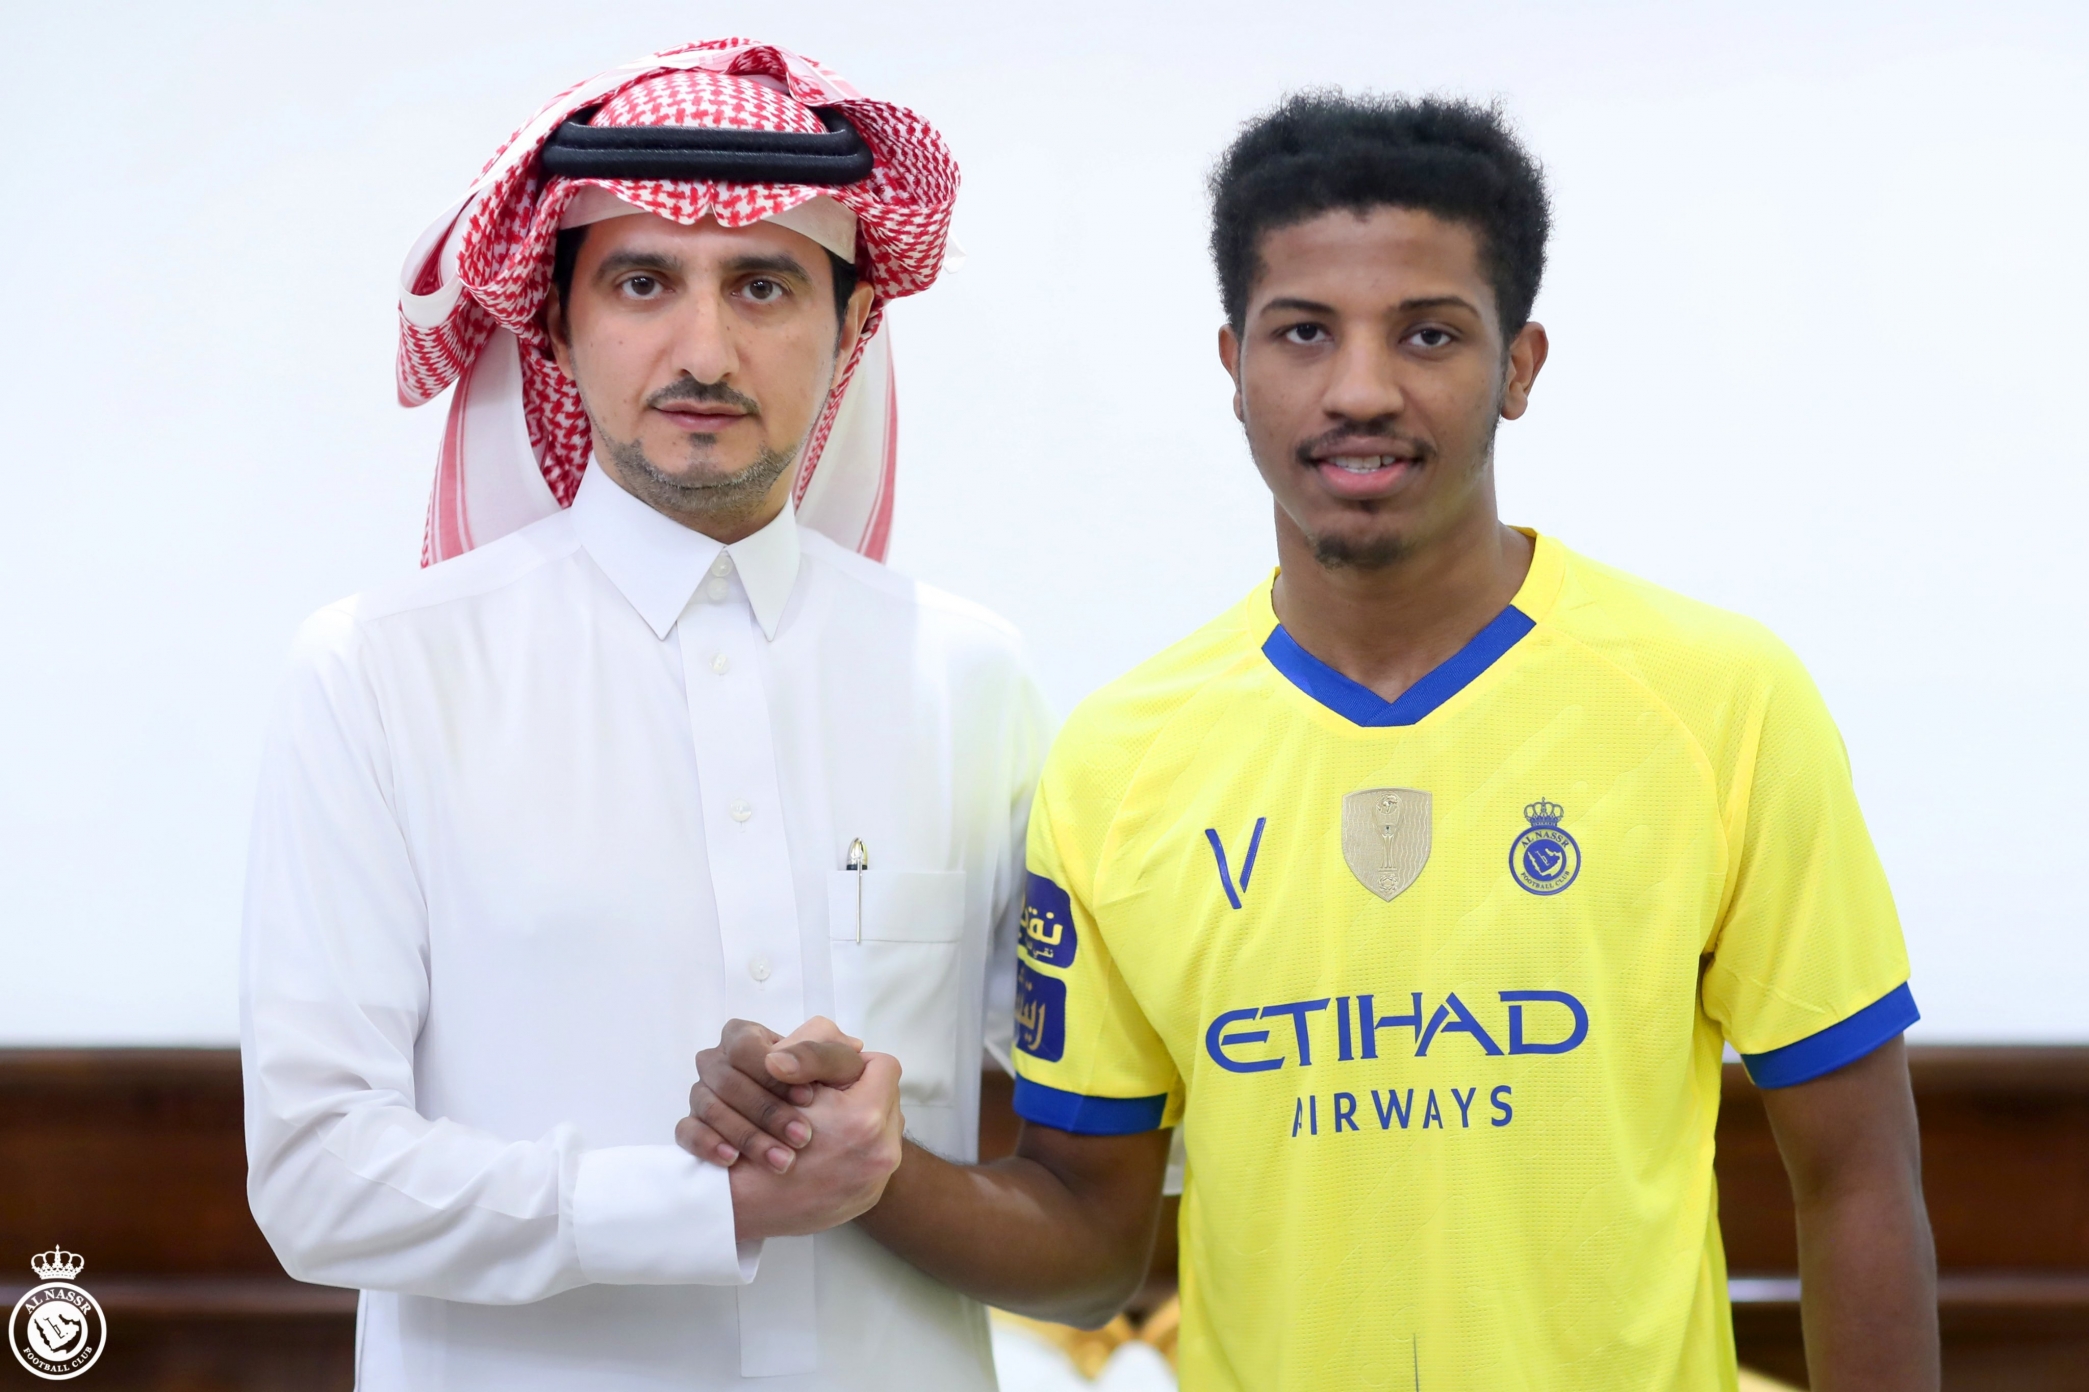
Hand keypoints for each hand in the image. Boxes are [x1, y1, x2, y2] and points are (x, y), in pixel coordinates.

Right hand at [676, 1017, 869, 1172]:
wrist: (803, 1157)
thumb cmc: (821, 1099)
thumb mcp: (834, 1074)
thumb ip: (831, 1056)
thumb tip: (814, 1054)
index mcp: (748, 1039)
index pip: (745, 1044)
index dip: (774, 1072)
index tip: (809, 1097)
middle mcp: (720, 1062)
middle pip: (727, 1078)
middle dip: (767, 1110)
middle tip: (804, 1137)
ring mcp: (702, 1095)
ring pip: (708, 1105)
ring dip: (748, 1134)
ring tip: (783, 1161)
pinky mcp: (692, 1127)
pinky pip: (686, 1131)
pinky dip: (709, 1144)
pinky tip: (734, 1160)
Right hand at [726, 1051, 904, 1240]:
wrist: (735, 1206)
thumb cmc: (756, 1139)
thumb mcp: (784, 1082)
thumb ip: (821, 1055)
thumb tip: (853, 1044)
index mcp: (864, 1118)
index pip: (882, 1066)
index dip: (852, 1064)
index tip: (828, 1075)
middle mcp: (880, 1153)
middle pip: (886, 1098)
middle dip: (858, 1093)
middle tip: (824, 1098)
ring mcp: (875, 1181)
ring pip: (881, 1128)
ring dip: (857, 1121)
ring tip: (824, 1125)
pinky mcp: (866, 1199)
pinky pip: (871, 1159)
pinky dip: (852, 1150)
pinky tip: (824, 1151)